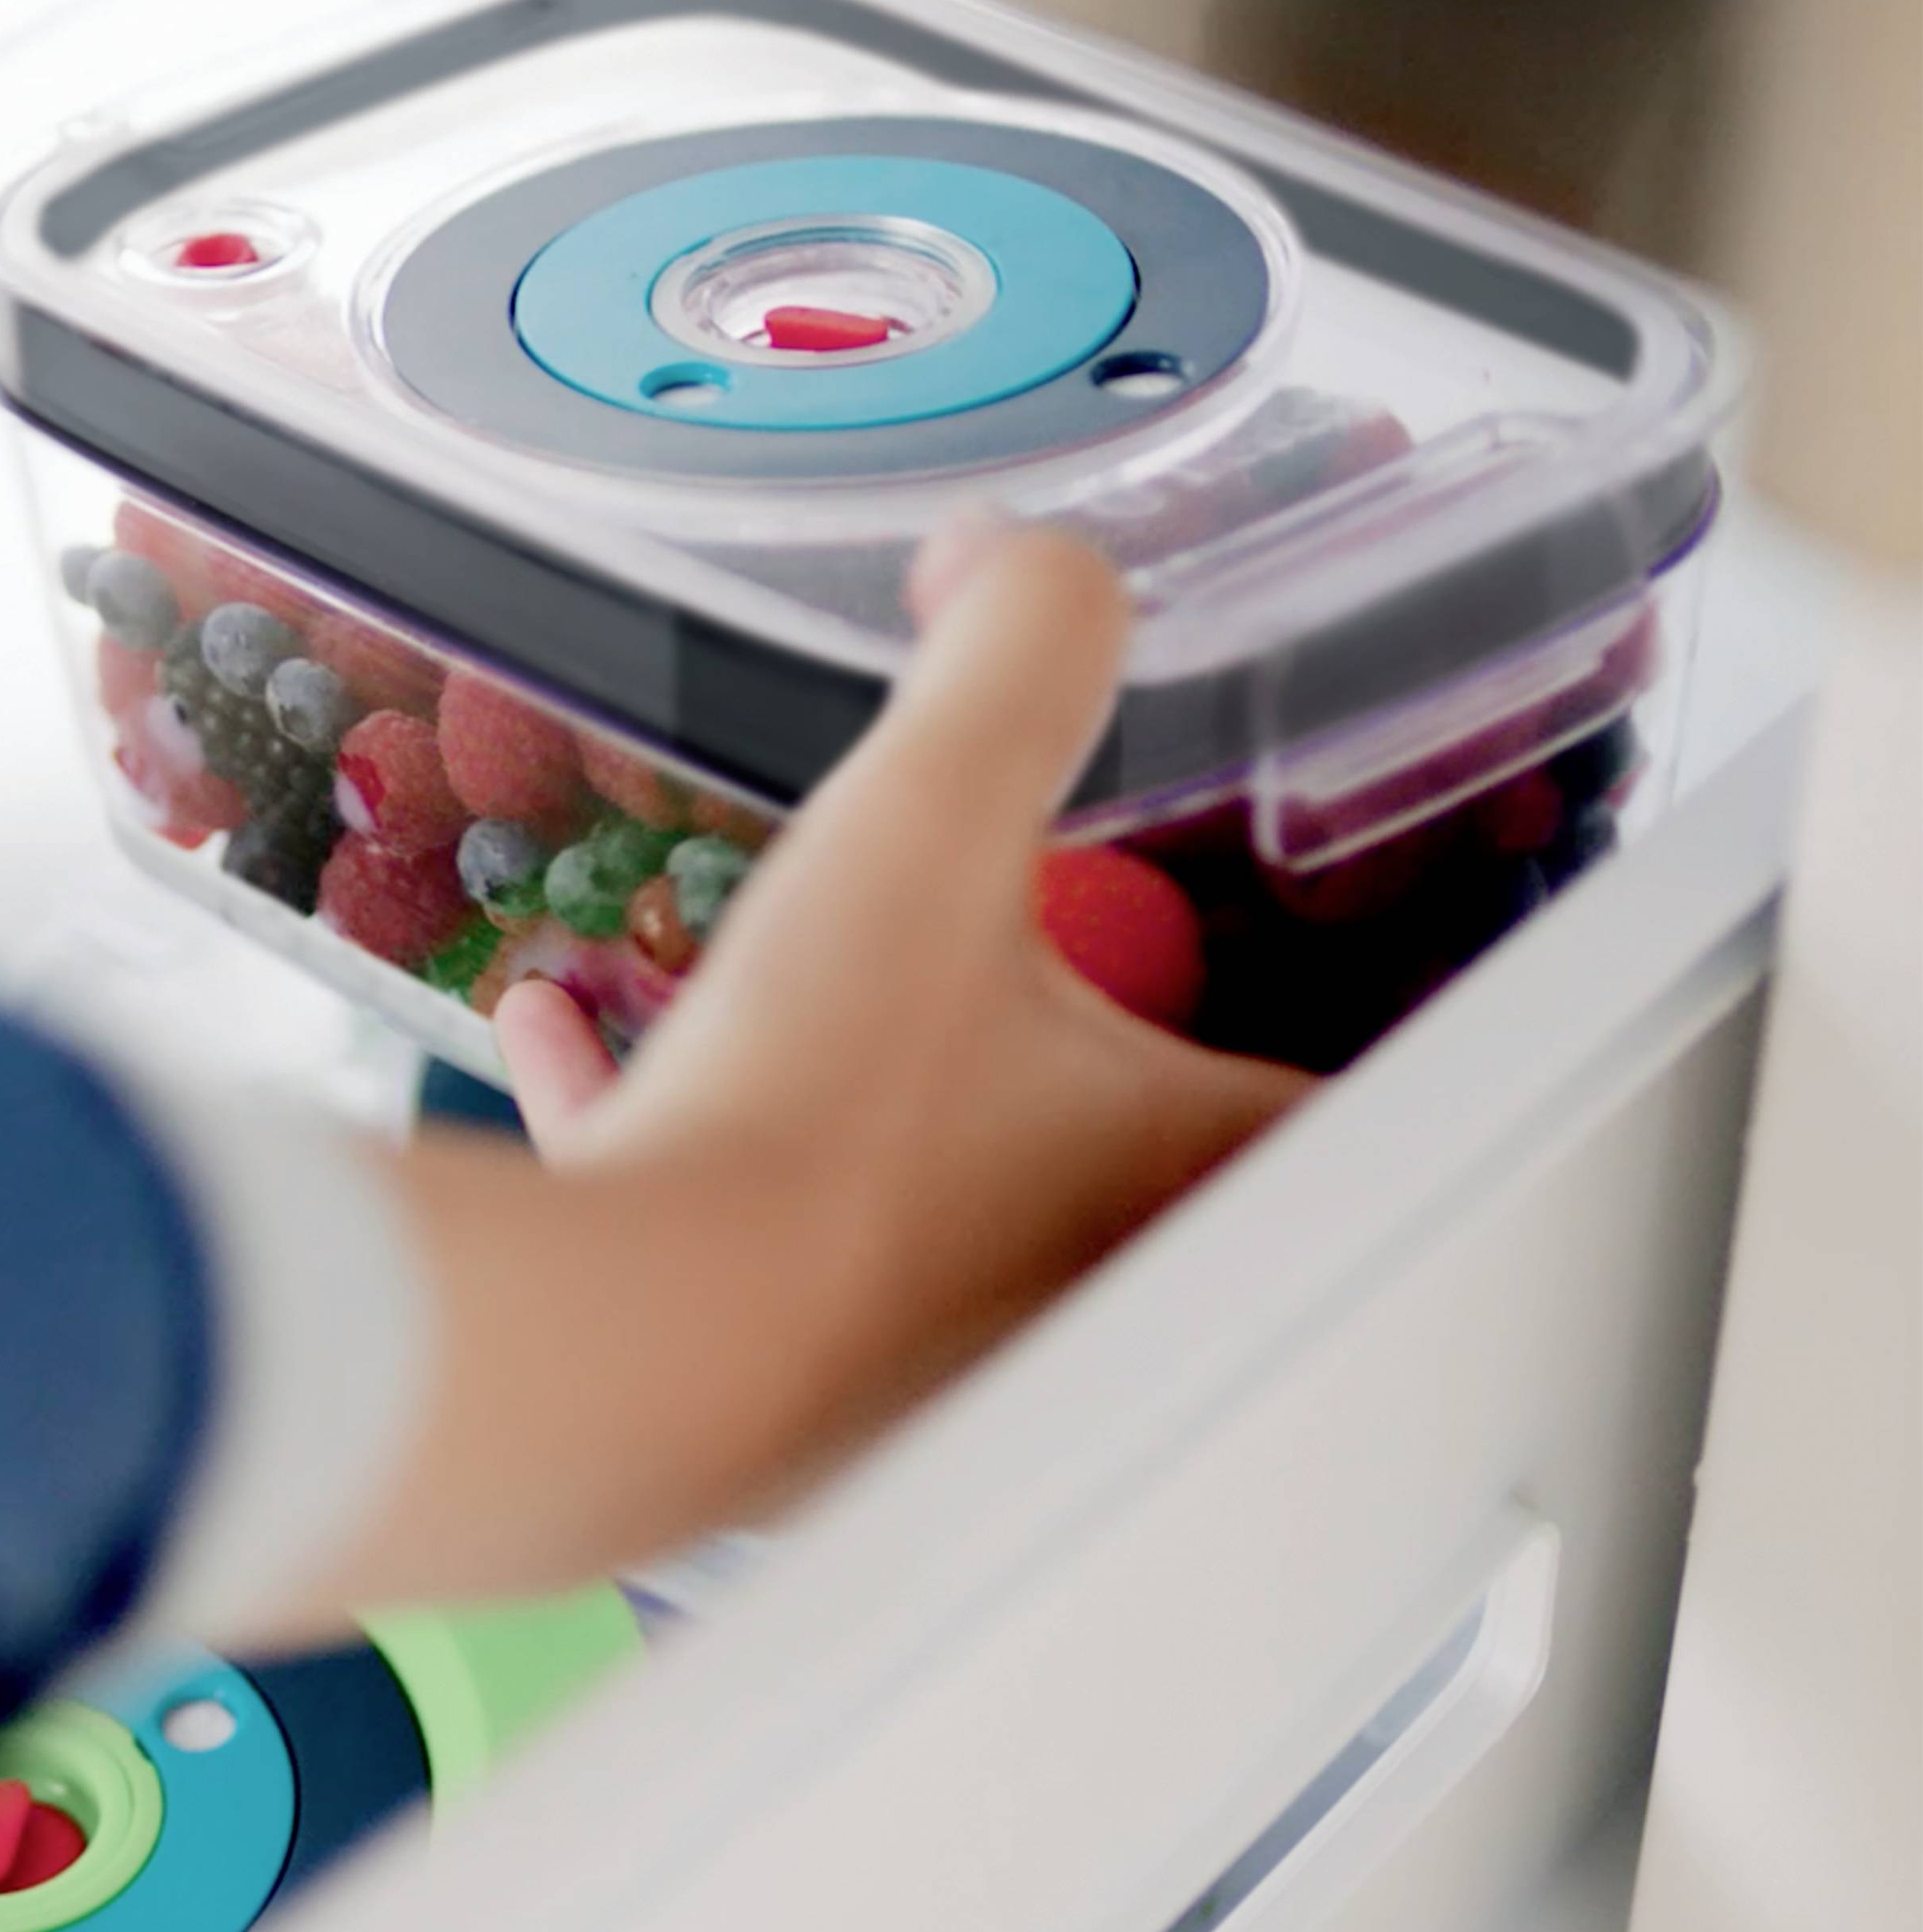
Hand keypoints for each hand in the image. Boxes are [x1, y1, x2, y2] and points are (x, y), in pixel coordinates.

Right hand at [265, 527, 1305, 1626]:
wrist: (633, 1346)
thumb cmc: (815, 1117)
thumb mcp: (928, 828)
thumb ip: (1010, 657)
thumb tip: (1007, 555)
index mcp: (1168, 1167)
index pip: (1347, 1104)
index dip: (1369, 1024)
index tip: (1349, 970)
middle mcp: (1070, 1279)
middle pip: (1134, 1157)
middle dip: (1092, 1055)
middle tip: (1061, 964)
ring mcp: (917, 1347)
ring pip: (916, 1196)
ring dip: (855, 1081)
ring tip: (792, 992)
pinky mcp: (763, 1375)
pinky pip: (731, 1217)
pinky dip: (664, 1121)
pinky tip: (562, 1033)